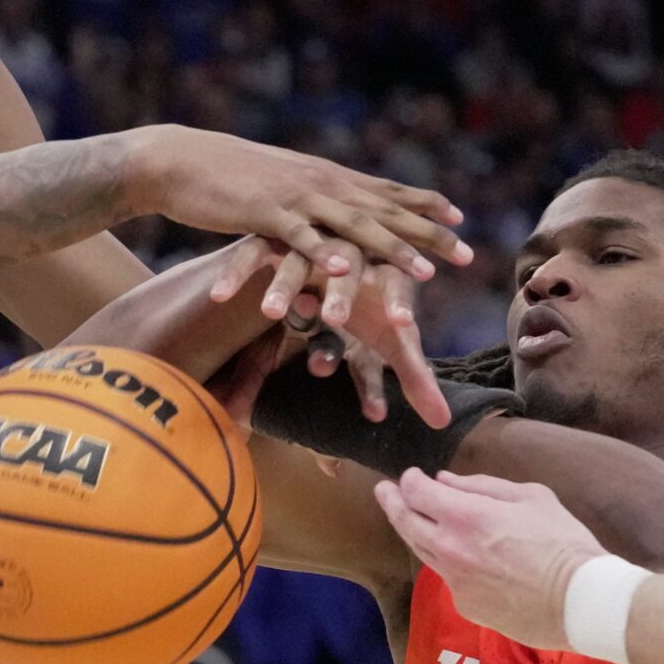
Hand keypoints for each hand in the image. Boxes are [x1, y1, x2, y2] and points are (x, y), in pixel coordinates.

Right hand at [127, 127, 469, 281]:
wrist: (179, 160)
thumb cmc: (228, 178)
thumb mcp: (282, 185)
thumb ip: (312, 198)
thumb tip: (332, 210)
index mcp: (327, 177)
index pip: (386, 190)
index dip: (424, 203)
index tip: (460, 218)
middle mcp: (321, 183)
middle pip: (385, 211)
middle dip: (428, 235)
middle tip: (466, 255)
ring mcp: (297, 198)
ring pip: (353, 226)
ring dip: (391, 251)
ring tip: (424, 276)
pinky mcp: (265, 215)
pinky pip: (301, 238)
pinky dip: (324, 254)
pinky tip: (346, 270)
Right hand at [208, 238, 446, 426]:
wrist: (329, 247)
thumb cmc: (367, 305)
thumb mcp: (389, 339)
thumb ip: (414, 378)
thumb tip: (443, 423)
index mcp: (383, 272)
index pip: (396, 284)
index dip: (400, 302)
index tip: (403, 325)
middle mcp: (349, 254)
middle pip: (347, 272)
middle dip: (342, 294)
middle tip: (335, 320)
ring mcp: (309, 246)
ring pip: (298, 264)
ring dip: (286, 286)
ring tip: (272, 314)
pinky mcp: (273, 240)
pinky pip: (252, 256)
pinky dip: (236, 274)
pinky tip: (219, 298)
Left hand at [373, 471, 608, 649]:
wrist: (579, 600)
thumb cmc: (563, 542)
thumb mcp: (531, 497)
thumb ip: (483, 486)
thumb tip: (446, 481)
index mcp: (465, 516)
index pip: (416, 491)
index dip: (410, 479)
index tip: (414, 475)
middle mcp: (449, 549)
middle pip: (405, 522)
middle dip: (392, 502)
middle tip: (384, 490)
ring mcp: (454, 581)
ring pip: (421, 551)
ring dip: (413, 531)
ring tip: (411, 518)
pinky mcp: (464, 605)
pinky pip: (448, 576)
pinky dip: (447, 559)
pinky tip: (461, 556)